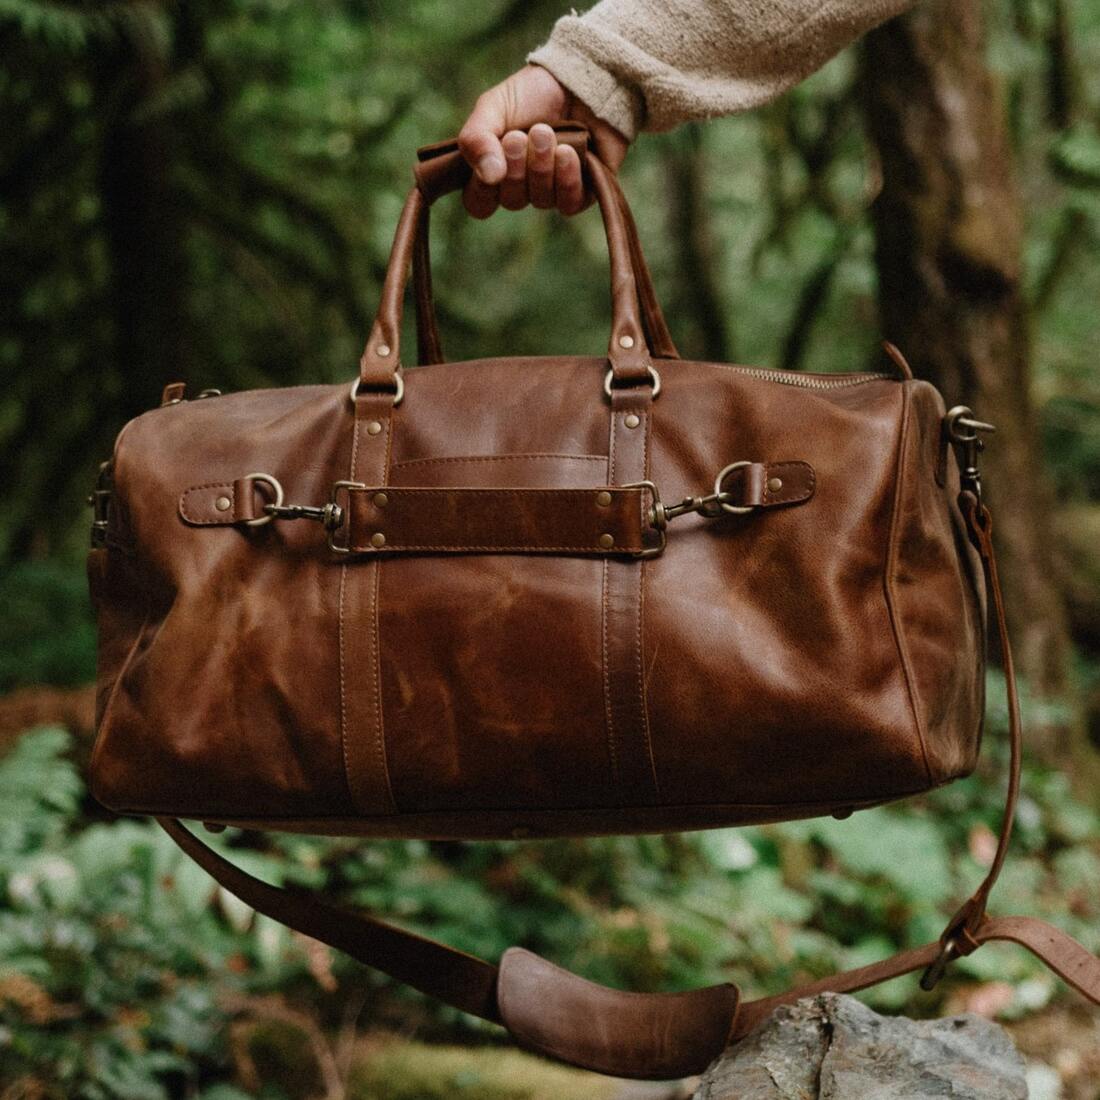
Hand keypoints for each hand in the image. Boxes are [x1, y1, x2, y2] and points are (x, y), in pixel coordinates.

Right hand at [457, 64, 629, 218]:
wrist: (580, 78)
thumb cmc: (532, 93)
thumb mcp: (493, 106)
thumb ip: (476, 139)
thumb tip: (489, 177)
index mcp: (494, 171)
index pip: (480, 203)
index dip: (484, 188)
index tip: (496, 153)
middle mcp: (521, 188)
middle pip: (512, 201)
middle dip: (517, 167)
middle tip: (522, 135)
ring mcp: (551, 192)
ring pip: (541, 200)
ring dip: (541, 166)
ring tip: (546, 132)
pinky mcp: (581, 192)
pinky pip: (569, 204)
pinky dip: (566, 178)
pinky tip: (567, 152)